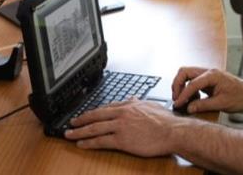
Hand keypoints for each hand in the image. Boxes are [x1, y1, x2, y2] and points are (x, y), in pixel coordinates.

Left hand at [65, 99, 182, 156]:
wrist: (172, 131)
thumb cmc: (165, 121)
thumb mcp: (151, 105)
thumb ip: (139, 102)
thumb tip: (132, 98)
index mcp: (128, 106)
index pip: (105, 108)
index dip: (93, 112)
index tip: (85, 115)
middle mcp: (122, 114)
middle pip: (95, 116)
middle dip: (81, 120)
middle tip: (71, 123)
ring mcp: (120, 127)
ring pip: (94, 128)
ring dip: (80, 132)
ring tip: (70, 135)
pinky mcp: (122, 140)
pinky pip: (101, 141)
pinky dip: (89, 143)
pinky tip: (82, 144)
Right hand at [171, 67, 242, 113]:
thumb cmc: (240, 97)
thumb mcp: (222, 104)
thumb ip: (203, 105)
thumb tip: (189, 108)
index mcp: (212, 75)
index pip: (191, 83)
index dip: (183, 95)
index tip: (178, 104)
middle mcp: (208, 72)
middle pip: (184, 72)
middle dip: (177, 85)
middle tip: (176, 98)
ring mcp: (207, 75)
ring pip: (187, 75)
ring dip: (182, 86)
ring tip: (183, 100)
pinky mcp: (208, 80)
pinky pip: (192, 81)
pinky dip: (189, 89)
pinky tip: (193, 99)